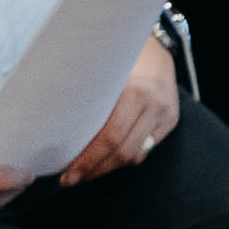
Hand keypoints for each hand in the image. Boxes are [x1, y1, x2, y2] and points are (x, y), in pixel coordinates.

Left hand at [61, 36, 180, 186]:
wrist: (157, 48)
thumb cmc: (120, 60)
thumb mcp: (105, 74)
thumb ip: (90, 100)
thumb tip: (57, 132)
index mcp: (135, 91)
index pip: (110, 136)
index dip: (87, 160)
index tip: (67, 174)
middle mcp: (154, 104)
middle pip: (122, 151)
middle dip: (94, 170)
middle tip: (70, 179)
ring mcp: (166, 114)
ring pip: (135, 155)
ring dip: (107, 169)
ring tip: (85, 174)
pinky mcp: (171, 121)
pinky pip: (146, 150)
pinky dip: (124, 160)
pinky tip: (107, 162)